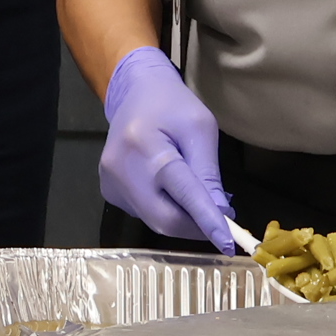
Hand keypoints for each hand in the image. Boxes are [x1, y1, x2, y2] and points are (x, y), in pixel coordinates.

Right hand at [99, 46, 236, 252]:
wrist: (134, 91)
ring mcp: (110, 182)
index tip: (228, 244)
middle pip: (164, 219)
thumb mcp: (201, 128)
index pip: (183, 194)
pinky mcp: (108, 190)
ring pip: (154, 220)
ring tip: (192, 195)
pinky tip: (166, 188)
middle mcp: (122, 169)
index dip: (206, 220)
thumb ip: (208, 172)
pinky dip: (163, 210)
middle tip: (219, 221)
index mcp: (148, 147)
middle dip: (196, 226)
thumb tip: (220, 213)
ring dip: (181, 218)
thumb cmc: (172, 105)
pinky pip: (143, 213)